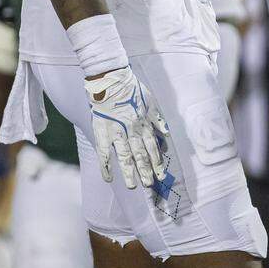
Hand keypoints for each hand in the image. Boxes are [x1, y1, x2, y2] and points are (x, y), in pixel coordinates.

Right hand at [86, 66, 169, 188]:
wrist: (112, 81)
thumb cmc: (133, 90)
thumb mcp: (152, 102)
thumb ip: (158, 119)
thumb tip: (166, 134)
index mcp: (145, 124)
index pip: (153, 147)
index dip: (157, 162)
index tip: (162, 175)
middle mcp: (132, 130)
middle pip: (141, 154)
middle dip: (146, 171)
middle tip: (150, 185)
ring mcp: (116, 132)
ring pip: (124, 156)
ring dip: (129, 173)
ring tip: (132, 187)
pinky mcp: (101, 132)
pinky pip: (103, 153)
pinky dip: (105, 166)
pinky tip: (108, 178)